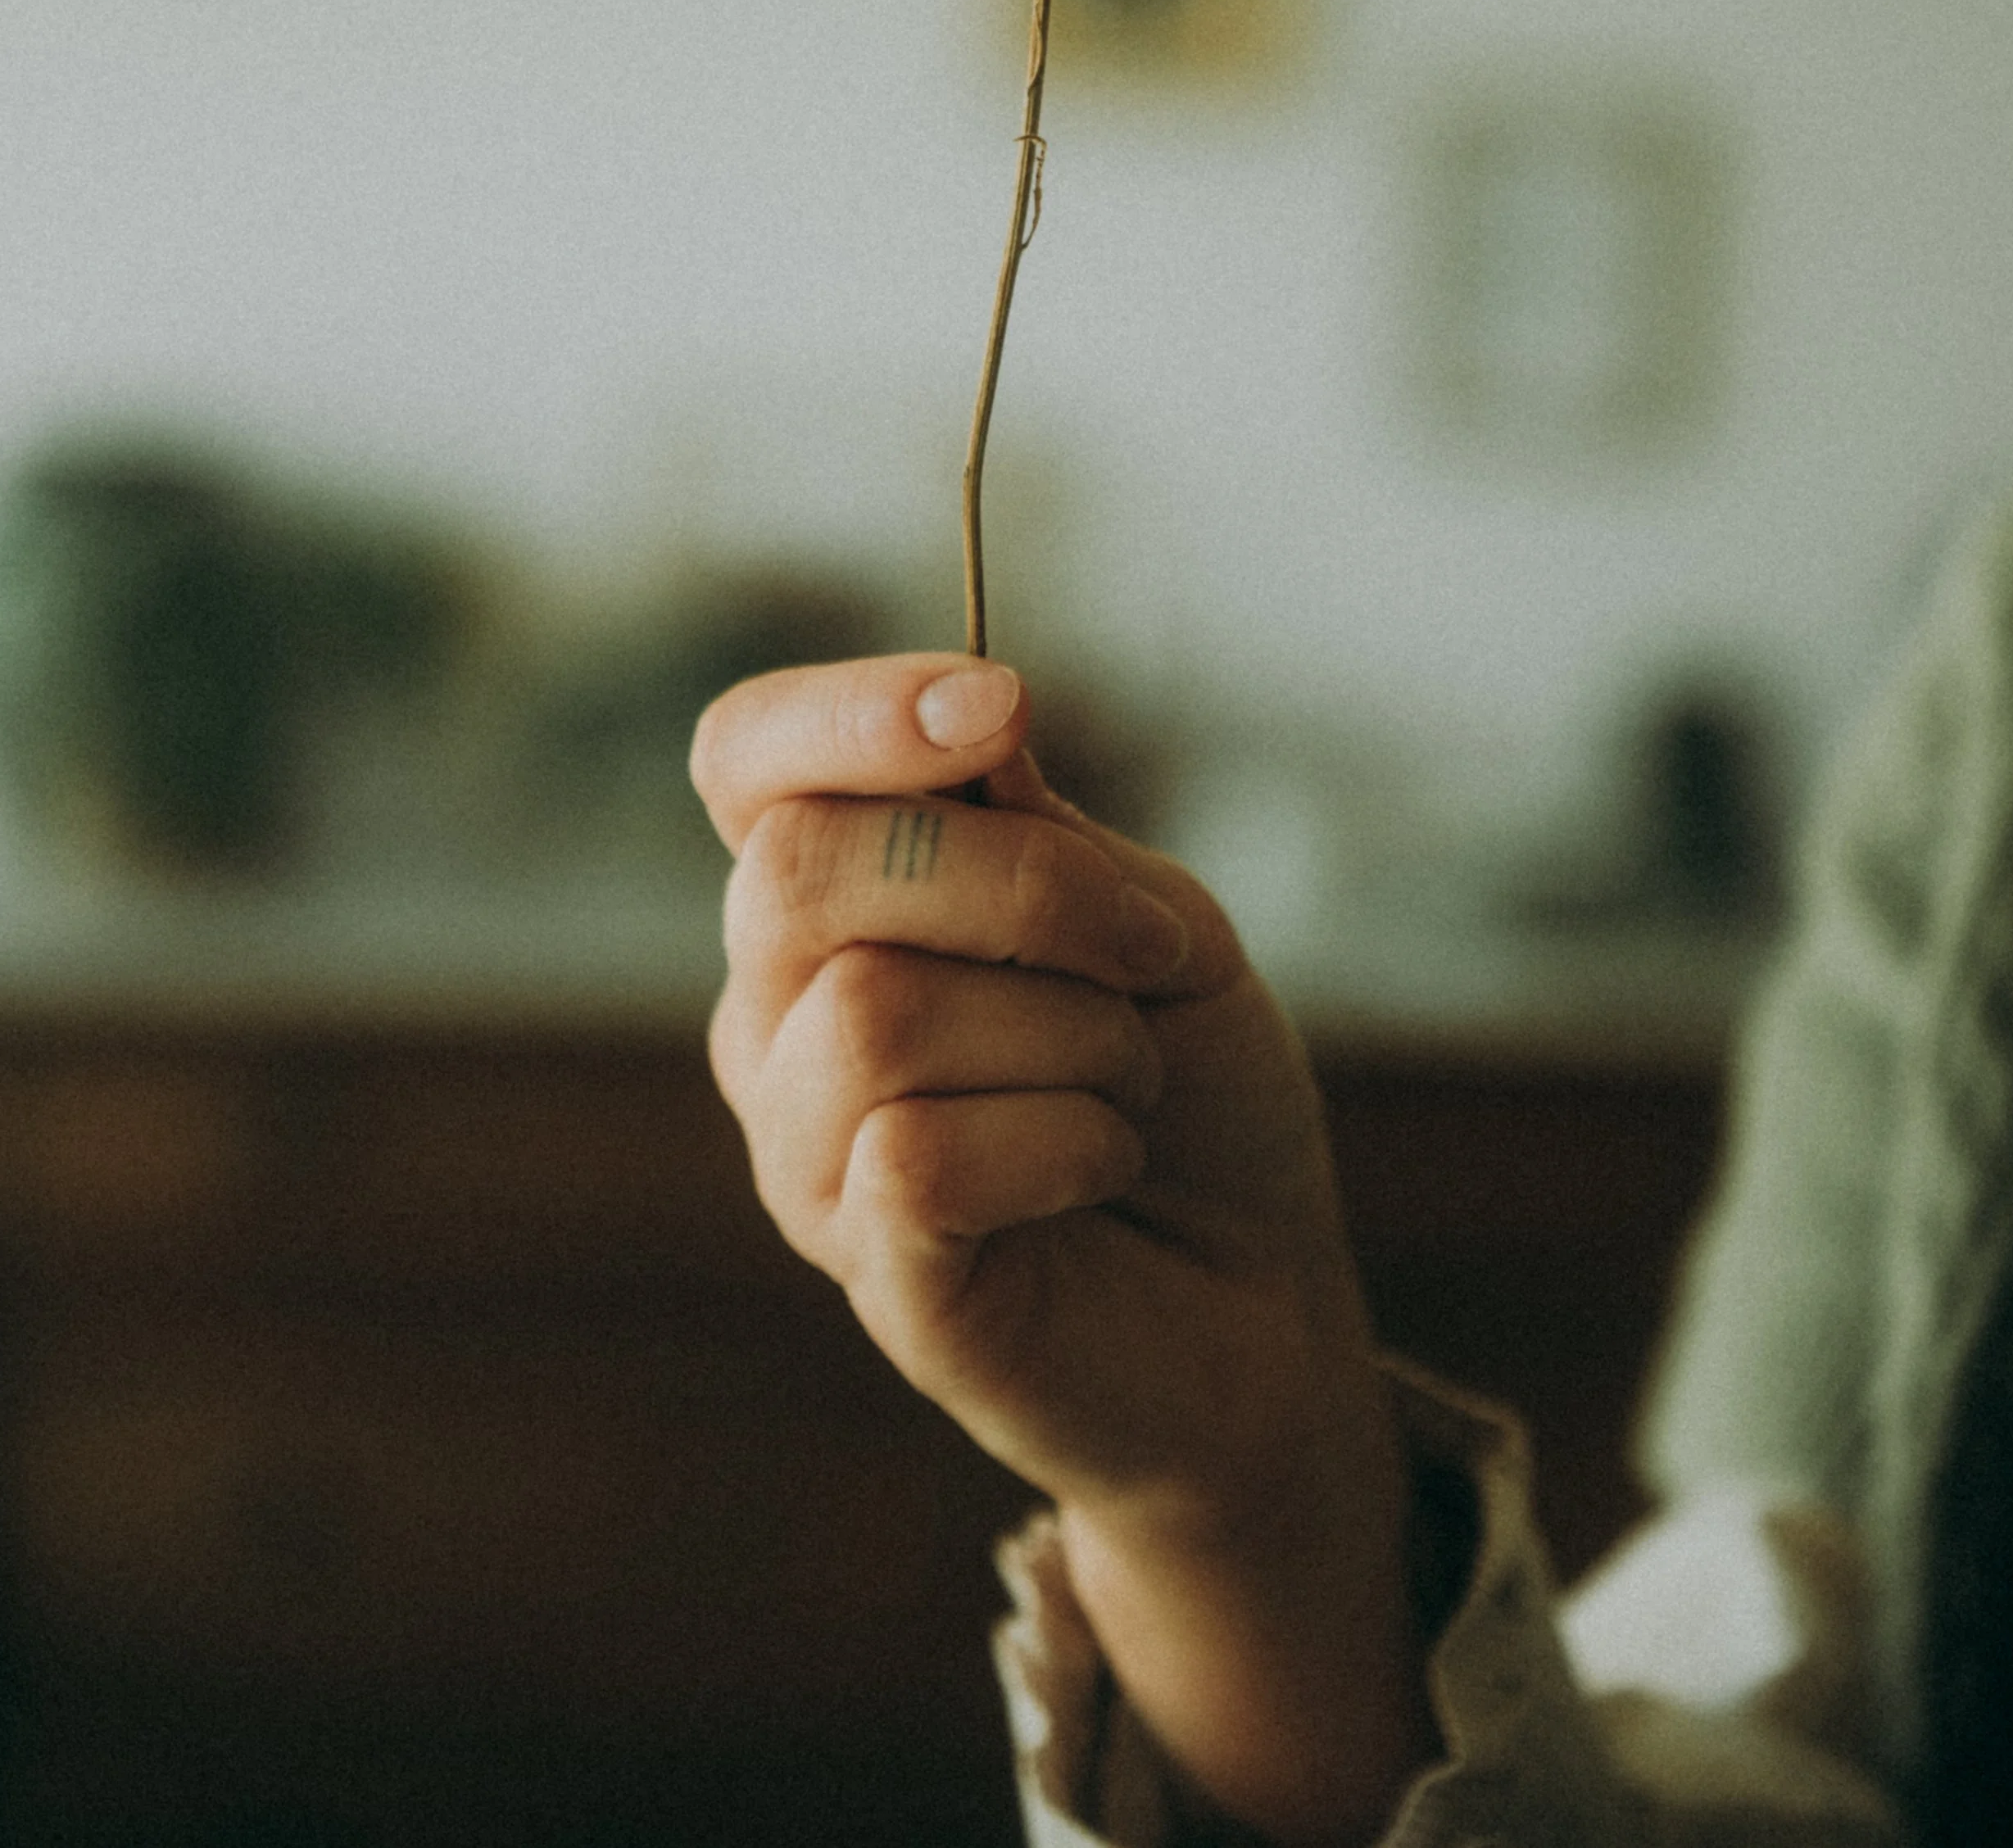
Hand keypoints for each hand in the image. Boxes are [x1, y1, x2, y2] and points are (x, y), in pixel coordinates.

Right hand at [693, 654, 1435, 1845]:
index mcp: (835, 902)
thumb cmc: (1195, 1098)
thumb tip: (979, 724)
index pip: (745, 760)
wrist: (1266, 1304)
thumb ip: (1047, 833)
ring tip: (1129, 1081)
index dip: (844, 714)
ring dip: (1070, 1030)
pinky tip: (1104, 1162)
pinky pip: (920, 1156)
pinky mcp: (870, 1272)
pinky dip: (1066, 1138)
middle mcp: (777, 1017)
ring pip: (873, 1012)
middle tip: (1147, 951)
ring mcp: (805, 1152)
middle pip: (800, 870)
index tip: (998, 708)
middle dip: (1018, 885)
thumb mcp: (1153, 921)